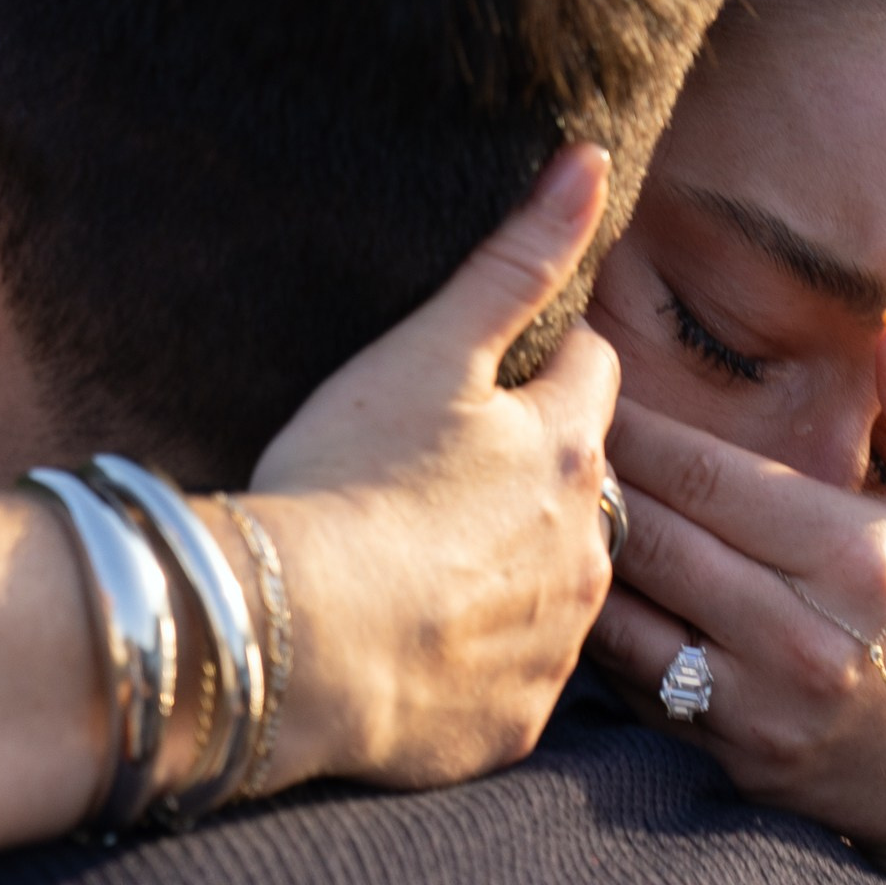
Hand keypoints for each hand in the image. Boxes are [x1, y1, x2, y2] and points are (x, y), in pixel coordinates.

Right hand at [246, 147, 621, 789]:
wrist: (291, 642)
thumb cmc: (348, 479)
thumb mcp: (427, 350)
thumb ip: (517, 259)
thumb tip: (593, 161)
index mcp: (572, 451)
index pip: (594, 375)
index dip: (547, 365)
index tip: (498, 377)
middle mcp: (590, 551)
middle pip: (583, 488)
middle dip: (538, 476)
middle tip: (448, 478)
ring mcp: (556, 646)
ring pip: (560, 587)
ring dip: (516, 569)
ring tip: (429, 562)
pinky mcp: (511, 723)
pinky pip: (511, 679)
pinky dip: (477, 661)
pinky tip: (418, 646)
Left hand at [589, 310, 885, 866]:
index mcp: (855, 558)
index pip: (710, 477)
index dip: (637, 426)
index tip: (589, 379)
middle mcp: (802, 634)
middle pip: (655, 537)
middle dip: (592, 477)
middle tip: (536, 430)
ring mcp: (758, 702)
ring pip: (626, 612)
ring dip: (579, 553)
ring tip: (536, 499)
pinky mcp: (726, 751)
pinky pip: (631, 678)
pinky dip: (595, 626)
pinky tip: (567, 582)